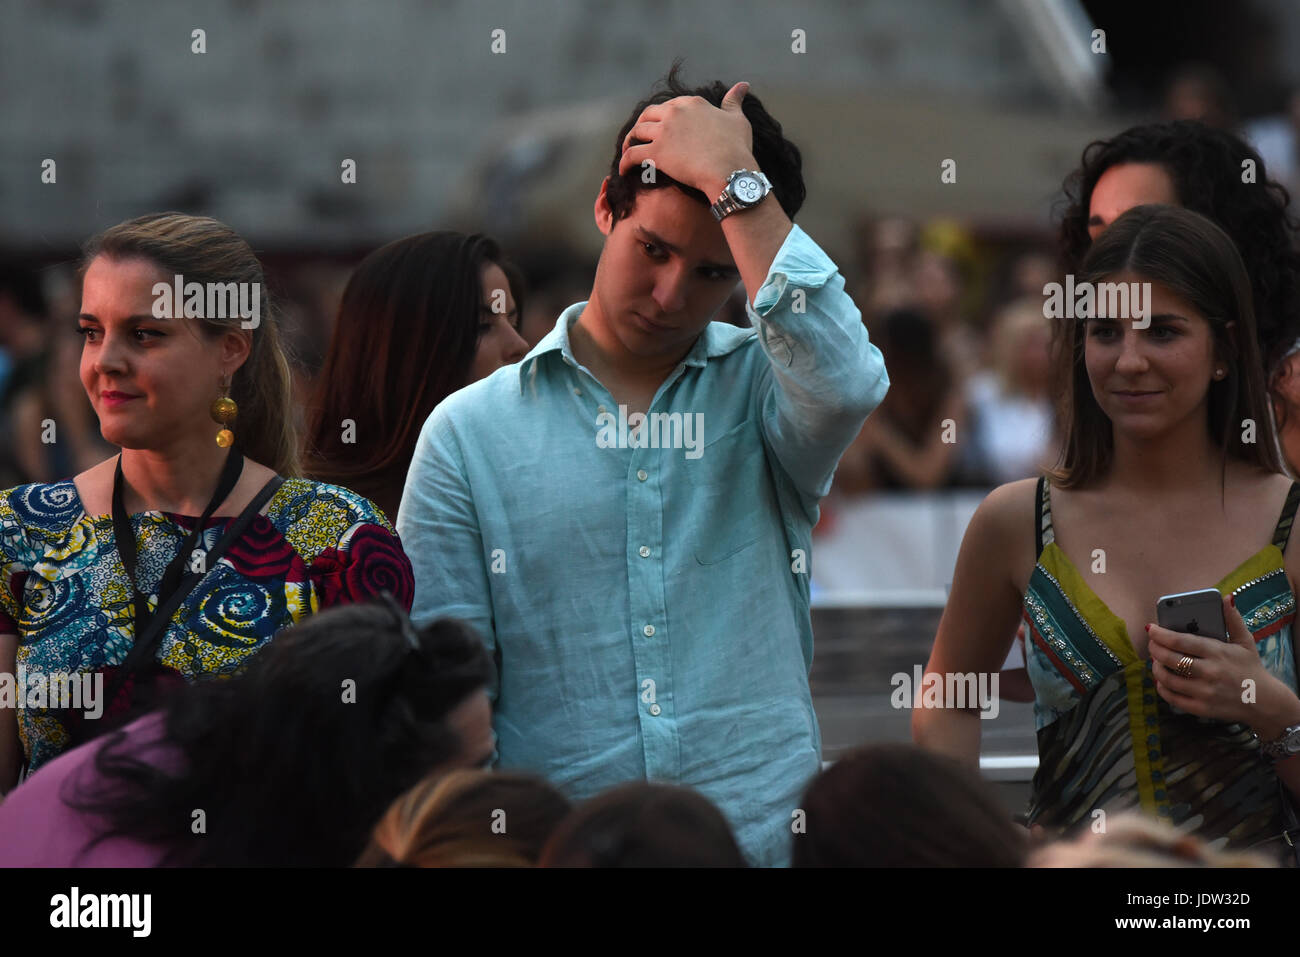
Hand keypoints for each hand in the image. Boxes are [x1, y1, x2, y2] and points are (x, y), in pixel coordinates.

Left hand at [617, 81, 756, 198]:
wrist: (730, 171)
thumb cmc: (737, 148)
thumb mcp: (737, 119)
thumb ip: (734, 101)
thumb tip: (743, 85)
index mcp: (691, 103)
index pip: (670, 105)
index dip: (663, 116)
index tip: (661, 126)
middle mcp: (674, 112)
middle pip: (648, 115)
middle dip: (642, 125)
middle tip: (639, 137)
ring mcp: (664, 131)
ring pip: (637, 132)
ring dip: (629, 141)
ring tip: (627, 150)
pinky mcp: (656, 152)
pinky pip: (632, 155)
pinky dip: (624, 162)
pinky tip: (622, 171)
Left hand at [1146, 593, 1271, 724]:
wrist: (1265, 702)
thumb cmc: (1251, 668)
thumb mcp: (1245, 641)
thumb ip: (1233, 619)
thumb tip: (1226, 597)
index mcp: (1218, 652)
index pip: (1181, 641)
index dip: (1161, 634)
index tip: (1151, 628)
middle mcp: (1210, 672)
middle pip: (1170, 659)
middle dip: (1154, 649)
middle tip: (1151, 644)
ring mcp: (1205, 692)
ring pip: (1168, 679)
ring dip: (1156, 668)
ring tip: (1156, 660)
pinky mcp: (1202, 708)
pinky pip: (1173, 698)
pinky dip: (1162, 688)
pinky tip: (1161, 681)